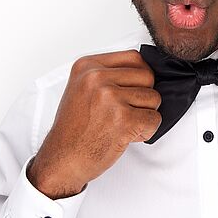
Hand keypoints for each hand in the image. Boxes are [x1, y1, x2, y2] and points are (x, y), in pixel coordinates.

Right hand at [27, 49, 161, 198]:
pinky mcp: (122, 119)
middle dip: (144, 97)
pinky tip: (127, 136)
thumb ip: (108, 75)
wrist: (63, 159)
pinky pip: (154, 119)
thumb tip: (144, 71)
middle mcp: (97, 78)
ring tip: (123, 125)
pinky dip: (147, 131)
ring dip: (145, 115)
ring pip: (154, 98)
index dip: (139, 78)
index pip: (134, 58)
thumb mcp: (82, 88)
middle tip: (127, 112)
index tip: (129, 93)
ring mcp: (109, 98)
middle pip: (147, 76)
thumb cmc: (74, 129)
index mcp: (87, 66)